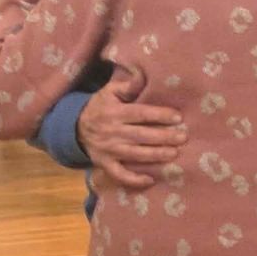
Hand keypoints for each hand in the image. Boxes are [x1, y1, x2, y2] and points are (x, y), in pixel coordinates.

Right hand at [77, 67, 186, 189]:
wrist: (74, 128)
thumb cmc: (99, 107)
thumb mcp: (109, 92)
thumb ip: (127, 85)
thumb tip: (143, 75)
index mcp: (115, 113)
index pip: (140, 114)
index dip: (160, 115)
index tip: (178, 117)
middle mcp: (112, 132)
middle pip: (141, 135)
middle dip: (163, 137)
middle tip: (183, 137)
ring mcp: (108, 150)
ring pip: (135, 154)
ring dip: (155, 155)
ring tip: (174, 154)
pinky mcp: (105, 164)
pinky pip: (119, 174)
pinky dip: (134, 179)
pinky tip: (151, 180)